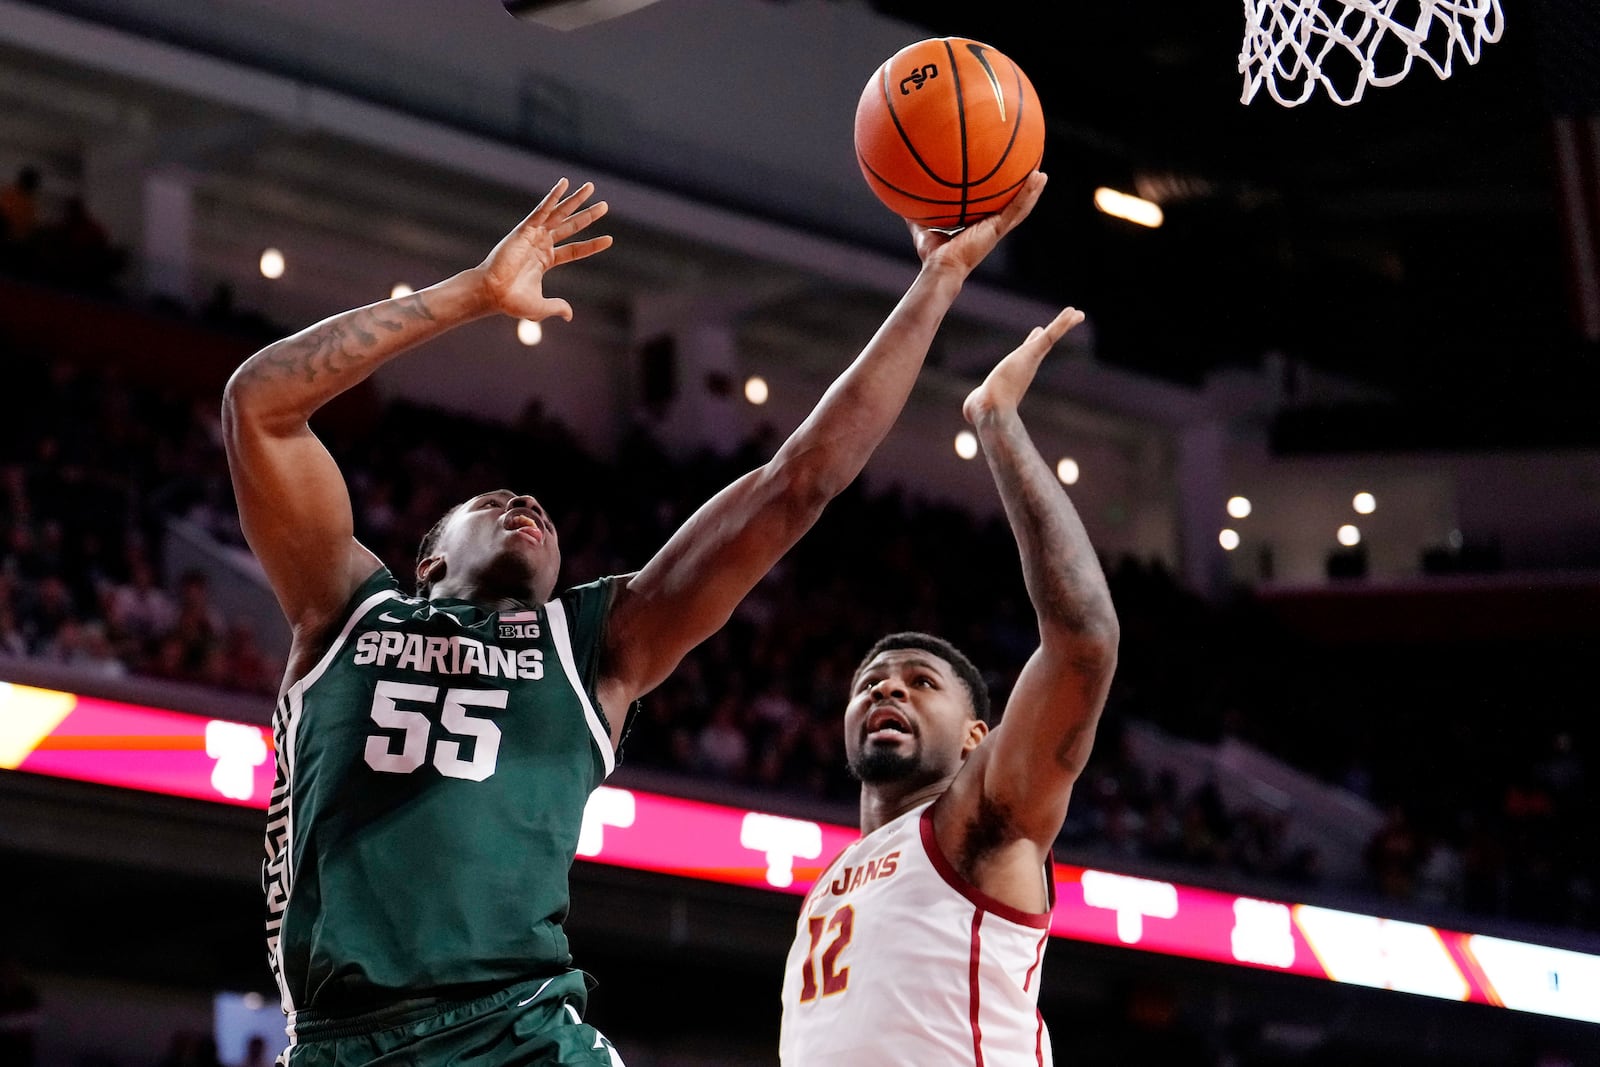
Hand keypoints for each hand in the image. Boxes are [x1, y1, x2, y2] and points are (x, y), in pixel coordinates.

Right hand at [473, 179, 612, 321]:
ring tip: (591, 187)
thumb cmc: (512, 301)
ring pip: (559, 214)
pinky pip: (541, 210)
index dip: (592, 245)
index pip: (575, 250)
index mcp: (545, 261)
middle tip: (605, 206)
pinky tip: (564, 184)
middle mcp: (541, 245)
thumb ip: (557, 307)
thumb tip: (569, 315)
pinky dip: (553, 197)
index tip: (609, 239)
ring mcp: (534, 235)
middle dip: (587, 215)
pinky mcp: (525, 229)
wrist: (493, 294)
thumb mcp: (541, 307)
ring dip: (575, 200)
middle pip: (570, 226)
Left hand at [909, 170, 1046, 277]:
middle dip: (1021, 193)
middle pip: (1011, 208)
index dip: (1001, 199)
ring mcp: (996, 229)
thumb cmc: (933, 255)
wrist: (941, 268)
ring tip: (1041, 174)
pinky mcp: (998, 229)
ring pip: (1020, 208)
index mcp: (978, 228)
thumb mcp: (922, 228)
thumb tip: (902, 201)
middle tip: (1031, 176)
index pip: (992, 211)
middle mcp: (990, 228)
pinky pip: (1017, 208)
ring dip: (1032, 192)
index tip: (1006, 183)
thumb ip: (916, 215)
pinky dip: (1029, 193)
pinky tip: (1038, 178)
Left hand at [962, 306, 1084, 423]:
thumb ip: (975, 403)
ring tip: (1077, 312)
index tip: (1038, 330)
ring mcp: (1032, 359)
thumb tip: (966, 414)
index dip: (1035, 340)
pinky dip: (1062, 324)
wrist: (991, 408)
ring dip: (1064, 324)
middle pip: (1045, 342)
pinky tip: (1073, 313)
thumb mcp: (981, 400)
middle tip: (1072, 317)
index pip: (1029, 350)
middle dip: (1057, 330)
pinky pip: (1051, 336)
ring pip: (1052, 337)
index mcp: (1018, 370)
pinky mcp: (1032, 353)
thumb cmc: (983, 408)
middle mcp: (1028, 364)